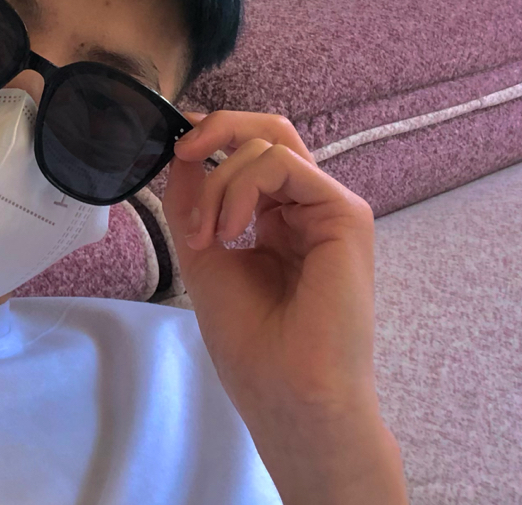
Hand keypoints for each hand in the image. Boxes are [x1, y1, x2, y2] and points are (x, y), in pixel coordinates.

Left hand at [163, 110, 406, 504]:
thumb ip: (193, 199)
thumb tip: (183, 151)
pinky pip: (283, 166)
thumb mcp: (203, 252)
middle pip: (270, 131)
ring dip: (220, 182)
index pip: (252, 151)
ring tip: (206, 236)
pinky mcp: (345, 214)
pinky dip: (242, 186)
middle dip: (219, 128)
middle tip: (183, 151)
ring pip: (269, 145)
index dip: (214, 136)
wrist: (286, 394)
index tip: (176, 147)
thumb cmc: (250, 342)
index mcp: (278, 218)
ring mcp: (329, 208)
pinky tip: (229, 229)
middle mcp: (306, 207)